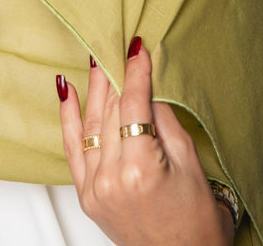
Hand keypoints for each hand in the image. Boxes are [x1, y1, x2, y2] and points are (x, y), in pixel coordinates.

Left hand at [57, 38, 234, 245]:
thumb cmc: (196, 218)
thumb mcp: (188, 160)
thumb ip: (163, 119)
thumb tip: (146, 84)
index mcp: (140, 168)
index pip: (133, 104)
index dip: (135, 71)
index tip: (137, 47)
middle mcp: (110, 178)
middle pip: (110, 110)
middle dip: (115, 74)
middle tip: (116, 44)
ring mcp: (94, 188)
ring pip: (90, 123)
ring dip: (94, 88)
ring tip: (97, 58)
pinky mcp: (86, 196)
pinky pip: (71, 148)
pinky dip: (68, 117)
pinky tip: (66, 90)